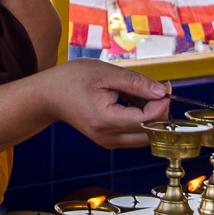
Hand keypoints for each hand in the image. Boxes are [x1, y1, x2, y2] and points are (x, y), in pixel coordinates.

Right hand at [44, 59, 169, 147]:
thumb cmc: (73, 79)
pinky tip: (132, 101)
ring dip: (151, 116)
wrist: (49, 95)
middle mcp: (107, 137)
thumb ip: (136, 83)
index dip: (163, 103)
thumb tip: (162, 92)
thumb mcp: (106, 73)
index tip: (164, 86)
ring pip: (145, 136)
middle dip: (160, 111)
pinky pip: (134, 135)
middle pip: (151, 133)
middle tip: (155, 88)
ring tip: (139, 93)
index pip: (149, 120)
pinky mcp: (109, 140)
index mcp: (106, 120)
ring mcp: (108, 142)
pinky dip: (141, 119)